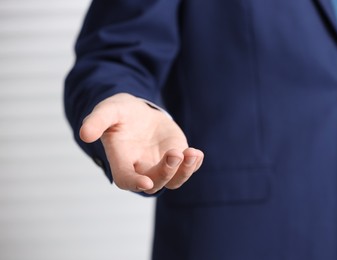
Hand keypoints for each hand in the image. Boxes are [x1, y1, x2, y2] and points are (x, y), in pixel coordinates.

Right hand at [79, 93, 203, 193]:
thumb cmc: (119, 113)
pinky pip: (186, 168)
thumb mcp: (107, 111)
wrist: (137, 112)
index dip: (135, 183)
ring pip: (173, 180)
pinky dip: (193, 164)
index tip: (146, 184)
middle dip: (165, 172)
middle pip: (154, 182)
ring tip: (192, 154)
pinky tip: (196, 154)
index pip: (126, 179)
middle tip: (174, 154)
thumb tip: (84, 134)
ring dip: (184, 171)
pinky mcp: (175, 157)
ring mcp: (160, 164)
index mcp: (121, 160)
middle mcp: (141, 168)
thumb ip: (97, 121)